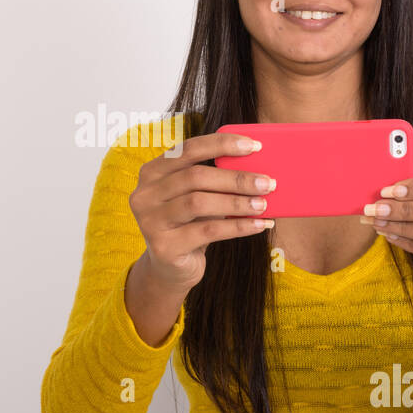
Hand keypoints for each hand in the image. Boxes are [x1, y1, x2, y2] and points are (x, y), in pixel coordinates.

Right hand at [127, 131, 276, 292]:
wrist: (171, 268)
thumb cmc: (190, 224)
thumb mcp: (197, 197)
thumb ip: (214, 180)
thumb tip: (257, 168)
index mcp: (152, 172)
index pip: (188, 149)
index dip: (222, 144)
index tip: (254, 146)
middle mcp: (145, 194)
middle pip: (195, 177)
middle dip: (236, 179)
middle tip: (268, 183)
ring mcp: (150, 221)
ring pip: (199, 203)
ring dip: (237, 203)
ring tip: (263, 204)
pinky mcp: (164, 247)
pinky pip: (207, 231)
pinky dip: (238, 227)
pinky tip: (259, 225)